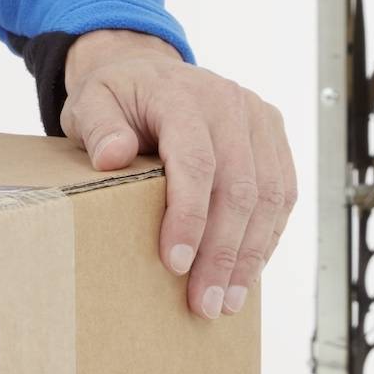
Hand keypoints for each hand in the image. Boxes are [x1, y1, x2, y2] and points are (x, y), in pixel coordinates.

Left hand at [61, 30, 296, 320]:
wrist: (148, 71)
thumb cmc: (119, 94)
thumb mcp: (91, 101)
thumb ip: (99, 126)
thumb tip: (112, 156)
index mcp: (184, 95)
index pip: (197, 161)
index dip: (189, 217)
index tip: (175, 263)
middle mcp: (231, 104)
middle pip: (239, 187)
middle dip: (223, 253)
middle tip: (205, 302)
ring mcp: (259, 120)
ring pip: (269, 197)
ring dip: (250, 255)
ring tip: (228, 300)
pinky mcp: (274, 139)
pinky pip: (282, 194)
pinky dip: (267, 237)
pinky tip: (247, 272)